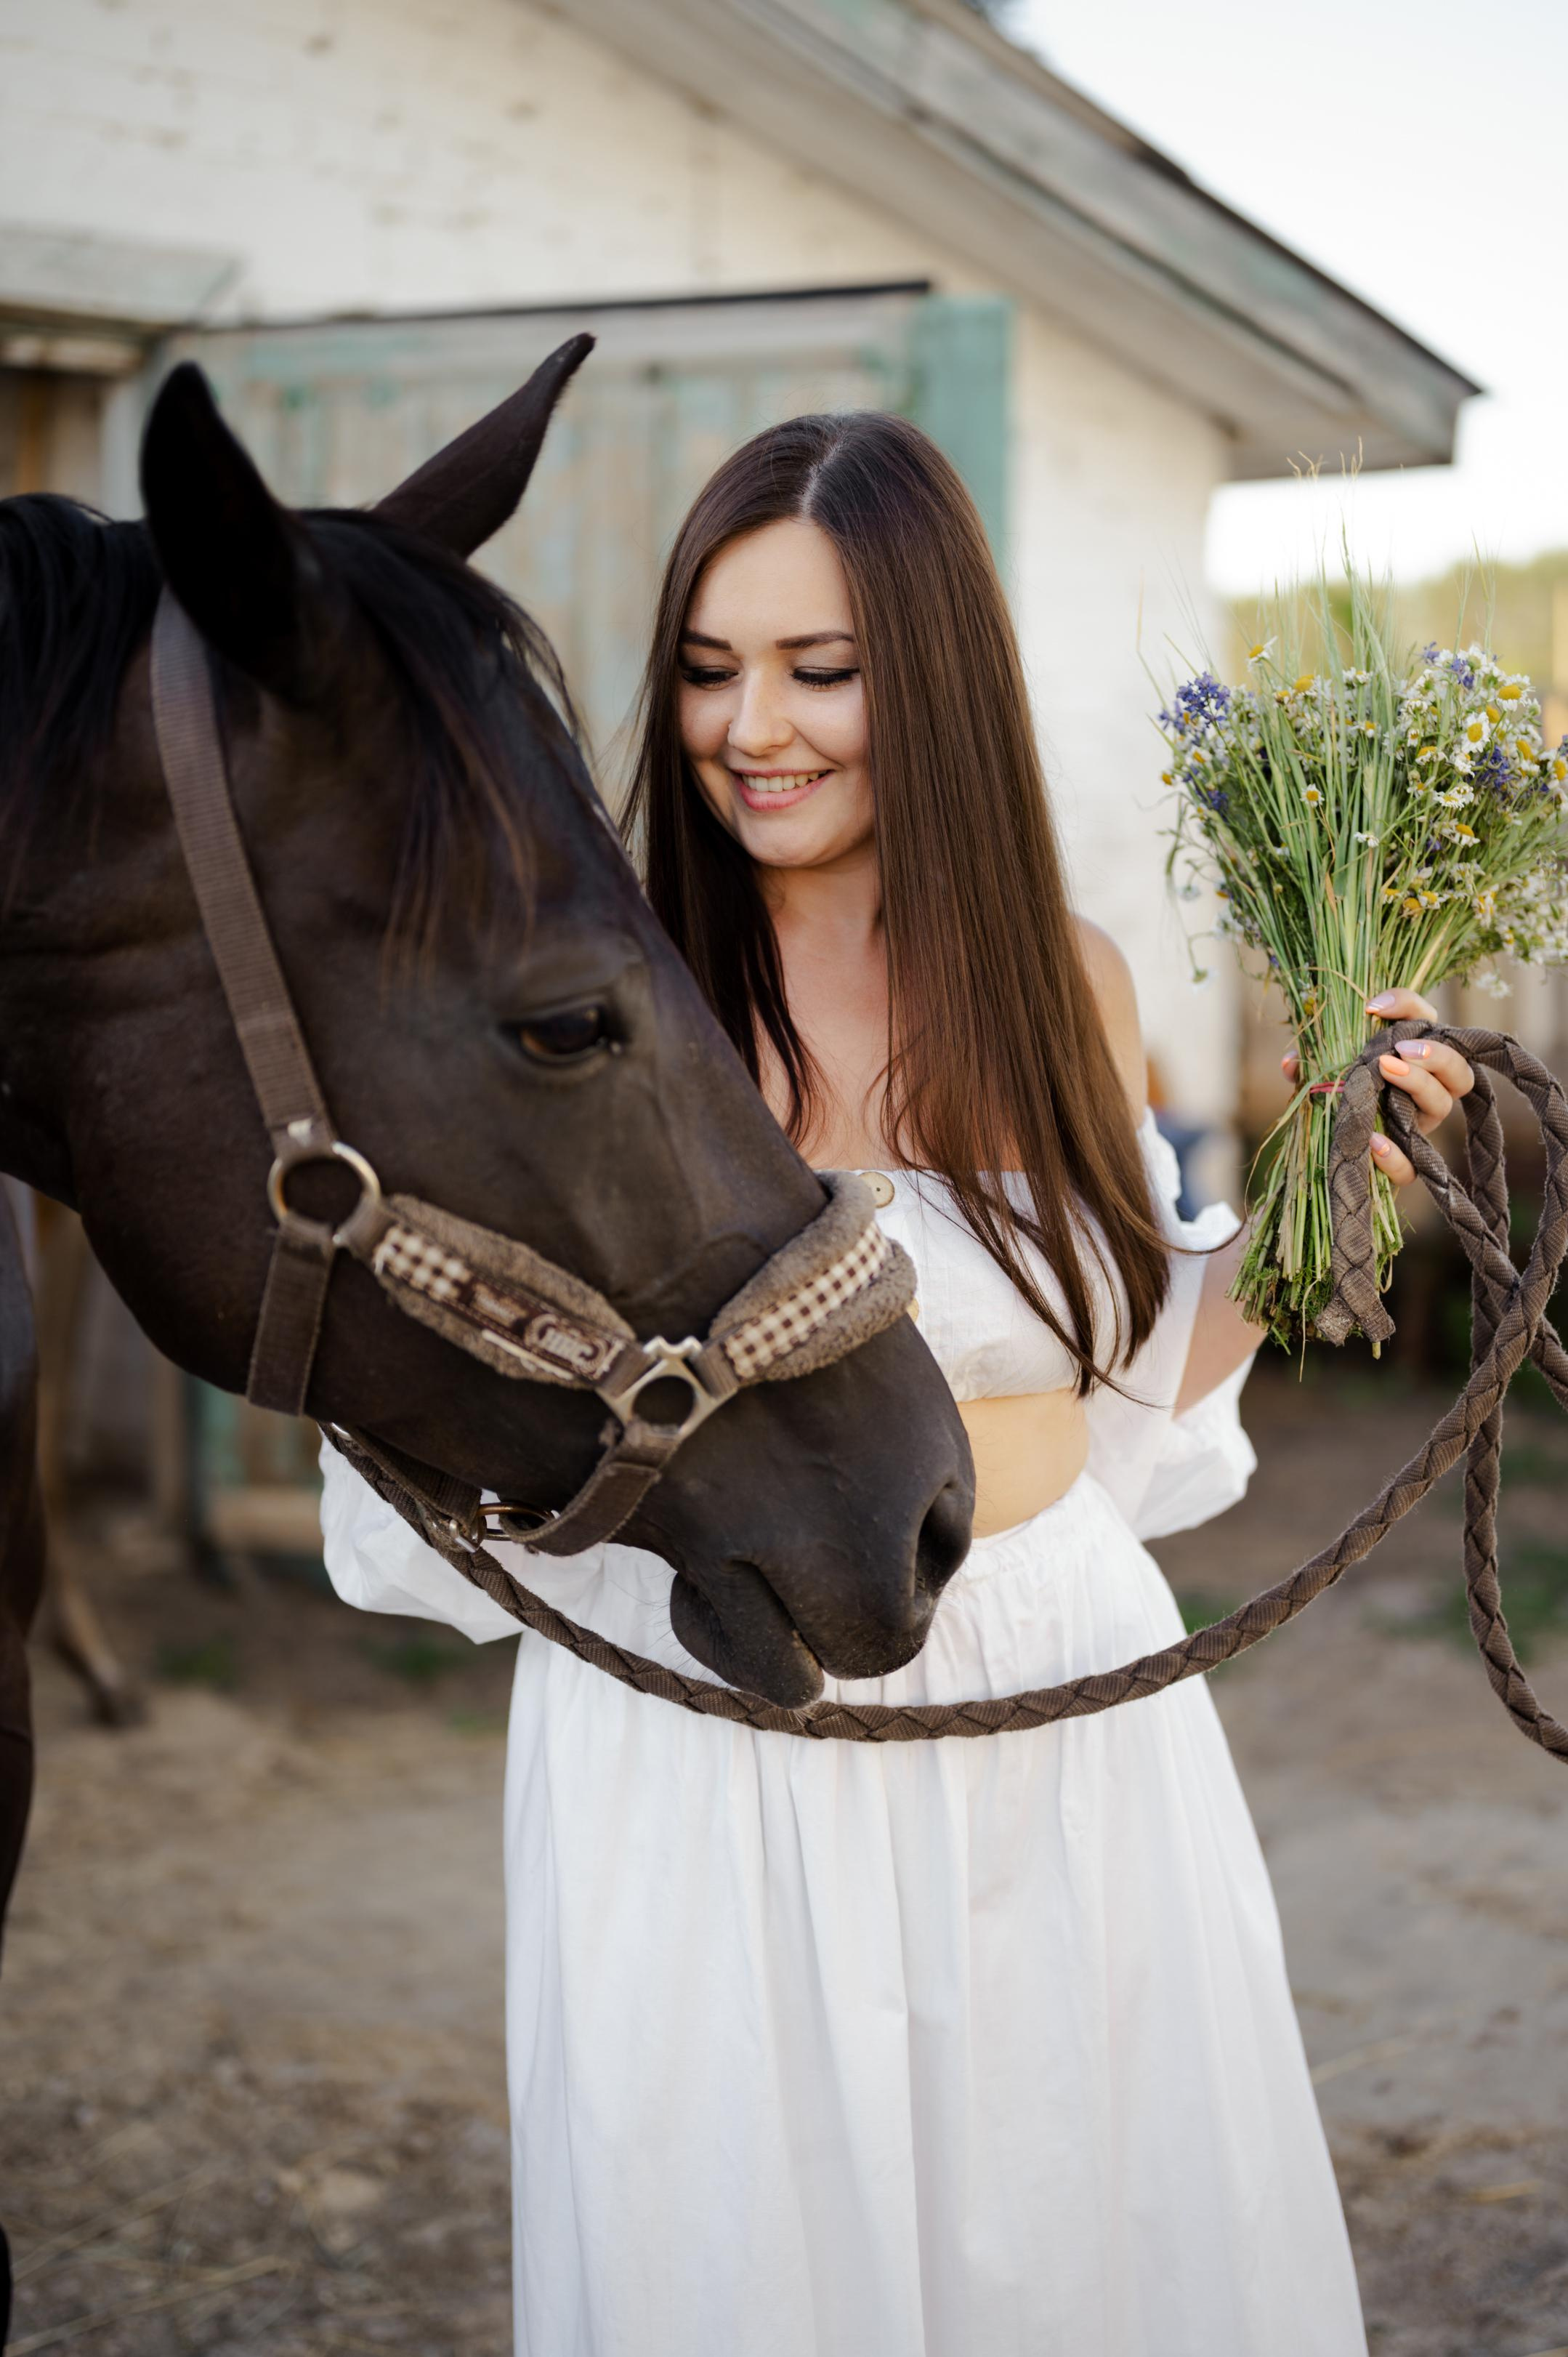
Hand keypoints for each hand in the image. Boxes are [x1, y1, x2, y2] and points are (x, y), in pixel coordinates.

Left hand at [1280, 988, 1474, 1188]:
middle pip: (1458, 1069)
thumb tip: (1291, 1062)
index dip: (1408, 1006)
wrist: (1333, 1160)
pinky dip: (1395, 1155)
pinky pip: (1412, 1166)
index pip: (1427, 1021)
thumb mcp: (1322, 1077)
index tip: (1372, 1007)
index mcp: (1413, 1062)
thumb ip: (1311, 1065)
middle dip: (1436, 1052)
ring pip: (1443, 1104)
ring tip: (1387, 1068)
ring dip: (1420, 1083)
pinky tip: (1374, 1141)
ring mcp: (1420, 1128)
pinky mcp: (1405, 1166)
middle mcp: (1427, 1093)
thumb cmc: (1337, 1104)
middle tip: (1401, 1047)